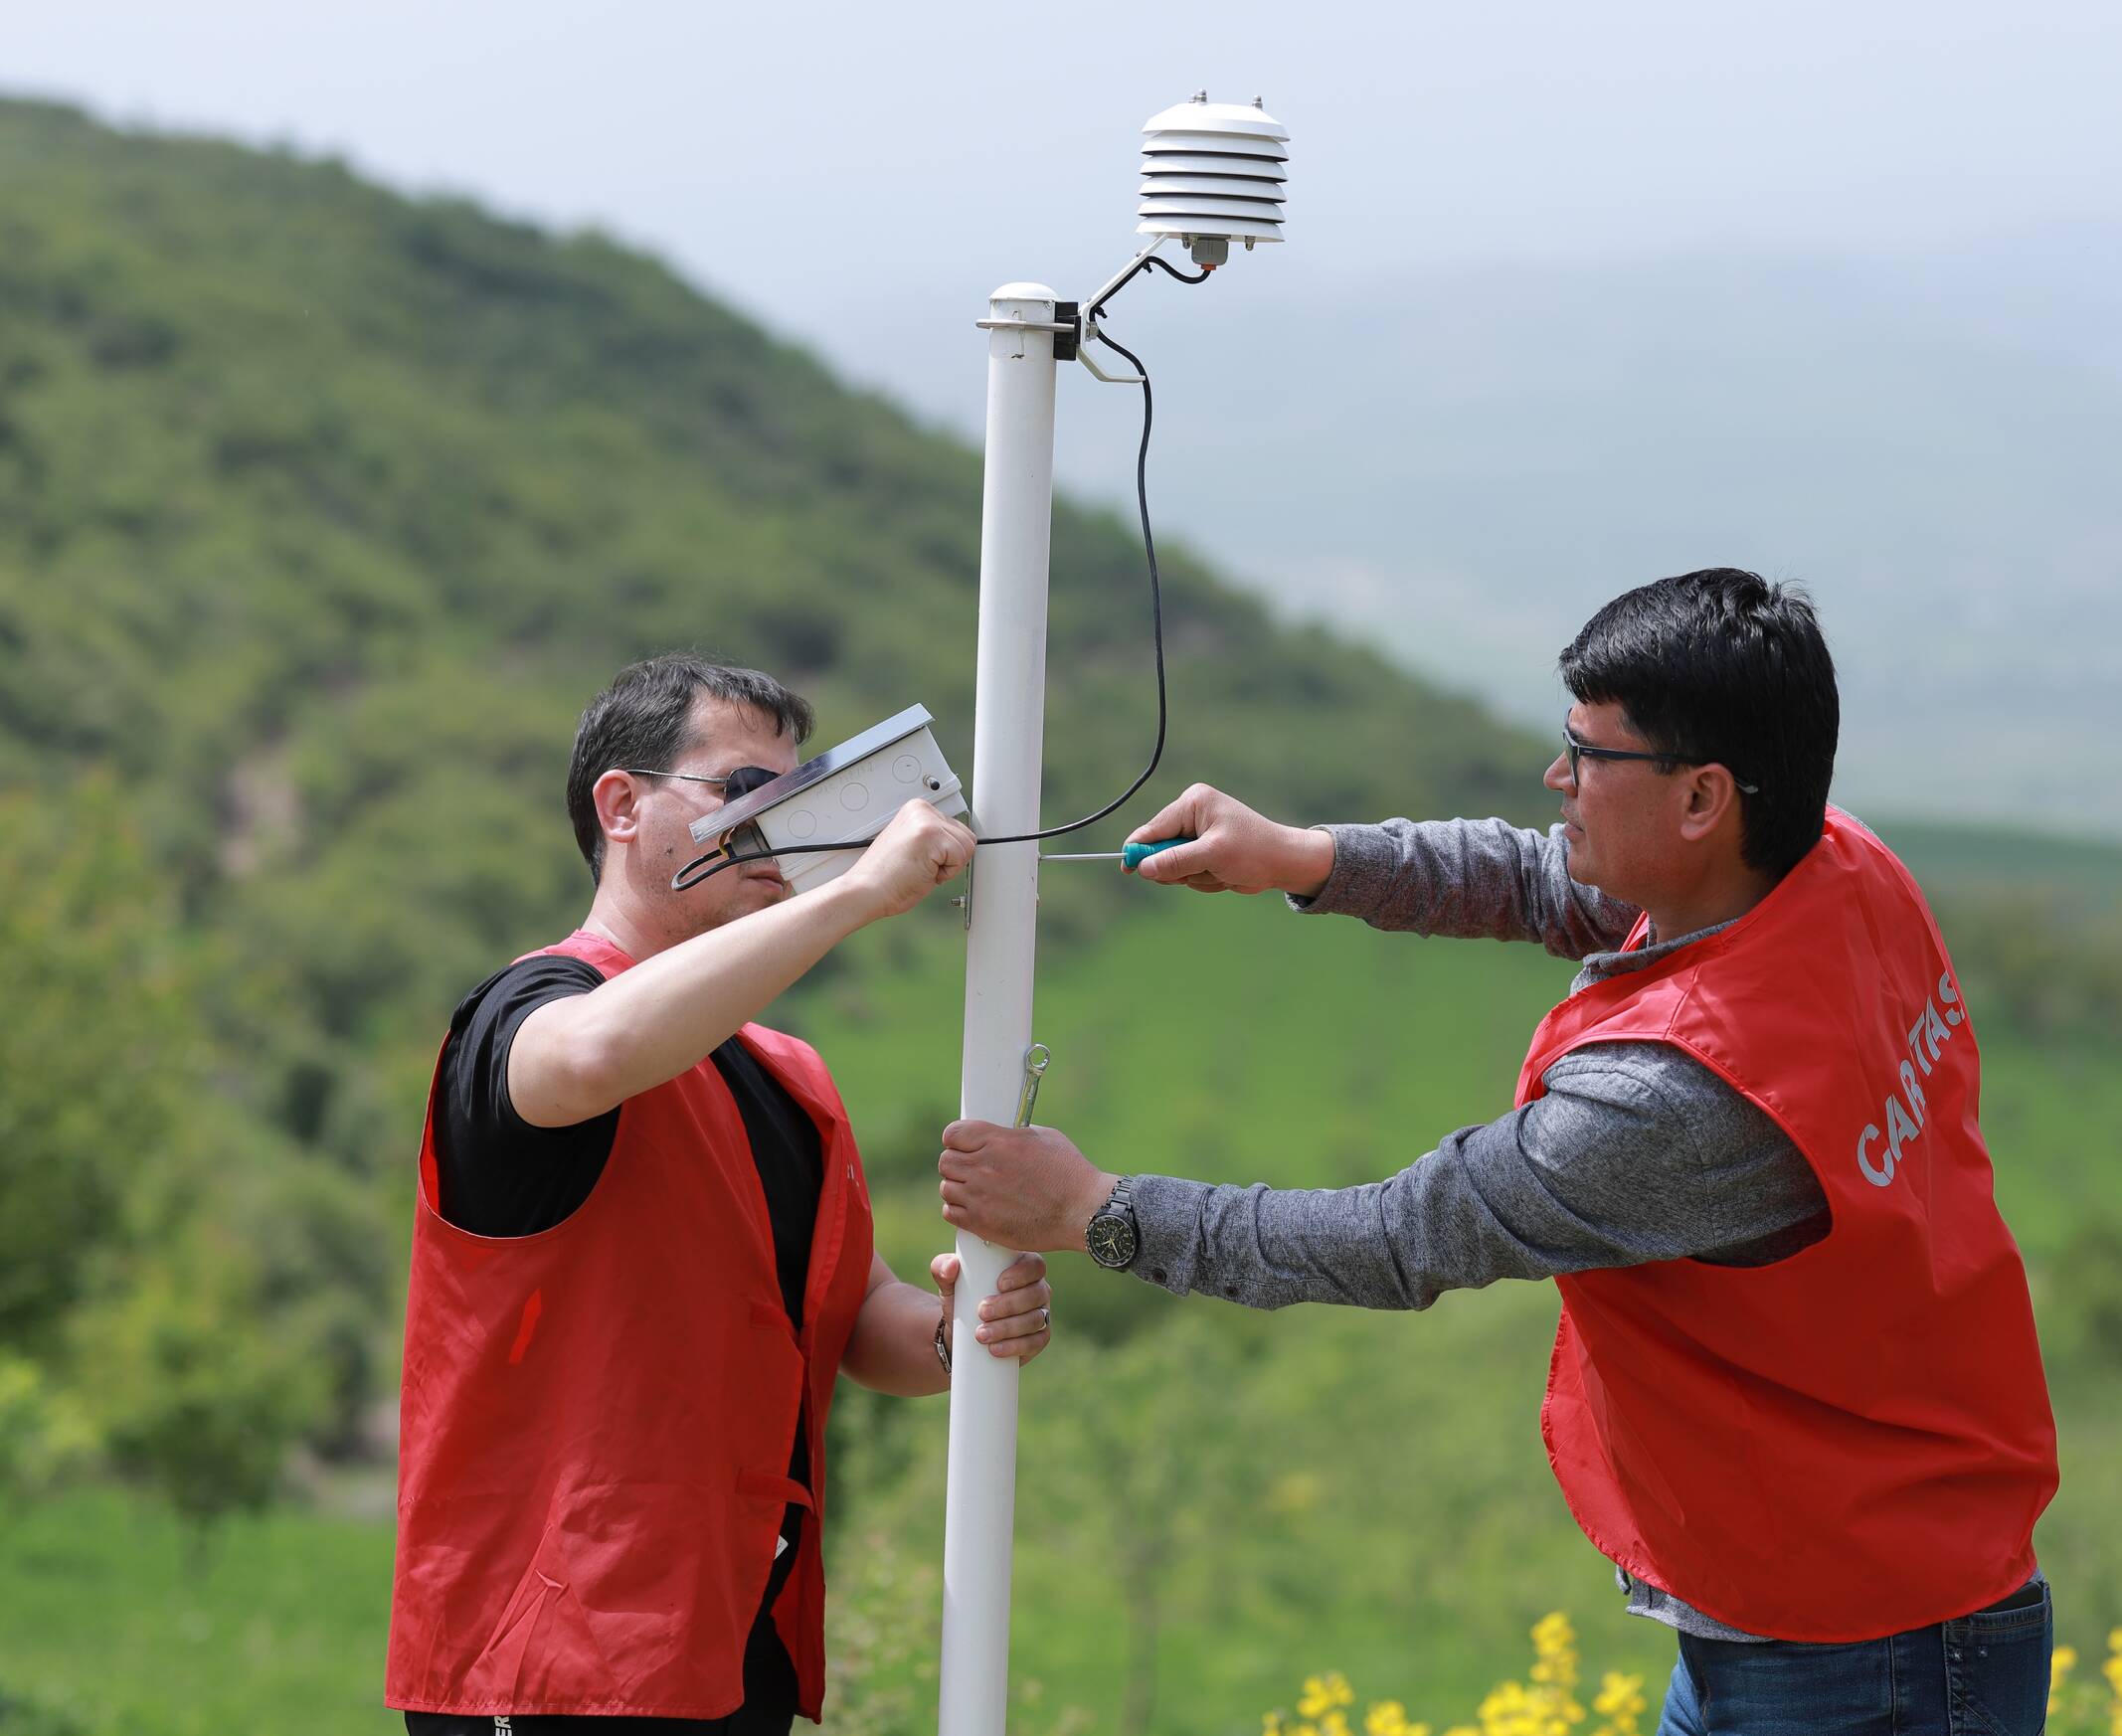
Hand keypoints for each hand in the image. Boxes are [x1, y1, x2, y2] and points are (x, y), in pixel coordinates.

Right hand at [840, 800, 974, 920]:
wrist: (866, 891)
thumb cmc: (886, 878)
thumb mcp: (915, 846)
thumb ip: (934, 838)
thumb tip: (959, 843)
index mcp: (917, 809)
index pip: (957, 830)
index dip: (946, 855)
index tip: (923, 859)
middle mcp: (922, 809)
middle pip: (967, 837)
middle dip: (950, 859)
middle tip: (921, 866)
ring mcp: (926, 820)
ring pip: (967, 847)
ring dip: (948, 867)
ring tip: (920, 868)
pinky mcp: (931, 834)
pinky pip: (961, 858)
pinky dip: (945, 873)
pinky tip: (921, 871)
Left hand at [930, 1250, 1054, 1364]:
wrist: (963, 1334)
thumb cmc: (962, 1299)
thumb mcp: (949, 1283)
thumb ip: (942, 1268)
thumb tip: (951, 1265)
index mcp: (1023, 1267)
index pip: (1034, 1265)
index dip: (1022, 1273)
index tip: (999, 1284)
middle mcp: (1037, 1289)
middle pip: (1035, 1293)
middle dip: (1009, 1305)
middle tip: (982, 1312)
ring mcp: (1041, 1314)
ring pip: (1035, 1319)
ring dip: (1008, 1328)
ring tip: (981, 1334)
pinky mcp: (1039, 1338)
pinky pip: (1036, 1342)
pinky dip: (1015, 1347)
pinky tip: (996, 1349)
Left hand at [938, 1121, 1115, 1254]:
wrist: (1081, 1211)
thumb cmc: (1069, 1172)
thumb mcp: (1044, 1137)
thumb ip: (1013, 1134)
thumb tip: (999, 1134)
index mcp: (998, 1141)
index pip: (953, 1134)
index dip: (957, 1139)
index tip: (963, 1144)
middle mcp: (984, 1167)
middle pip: (945, 1161)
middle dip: (957, 1163)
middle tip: (972, 1169)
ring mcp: (980, 1196)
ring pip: (946, 1187)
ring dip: (958, 1187)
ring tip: (976, 1190)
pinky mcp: (982, 1223)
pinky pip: (951, 1212)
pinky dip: (958, 1209)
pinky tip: (975, 1207)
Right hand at [1124, 783, 1333, 896]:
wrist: (1284, 863)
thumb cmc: (1254, 851)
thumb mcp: (1212, 855)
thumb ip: (1175, 860)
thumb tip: (1143, 868)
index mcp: (1193, 803)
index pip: (1153, 827)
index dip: (1138, 849)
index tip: (1127, 868)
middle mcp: (1192, 815)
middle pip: (1160, 850)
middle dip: (1179, 868)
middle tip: (1199, 873)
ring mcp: (1197, 835)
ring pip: (1174, 867)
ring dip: (1195, 877)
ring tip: (1221, 872)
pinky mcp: (1204, 852)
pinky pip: (1188, 874)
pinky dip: (1204, 881)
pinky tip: (1224, 875)